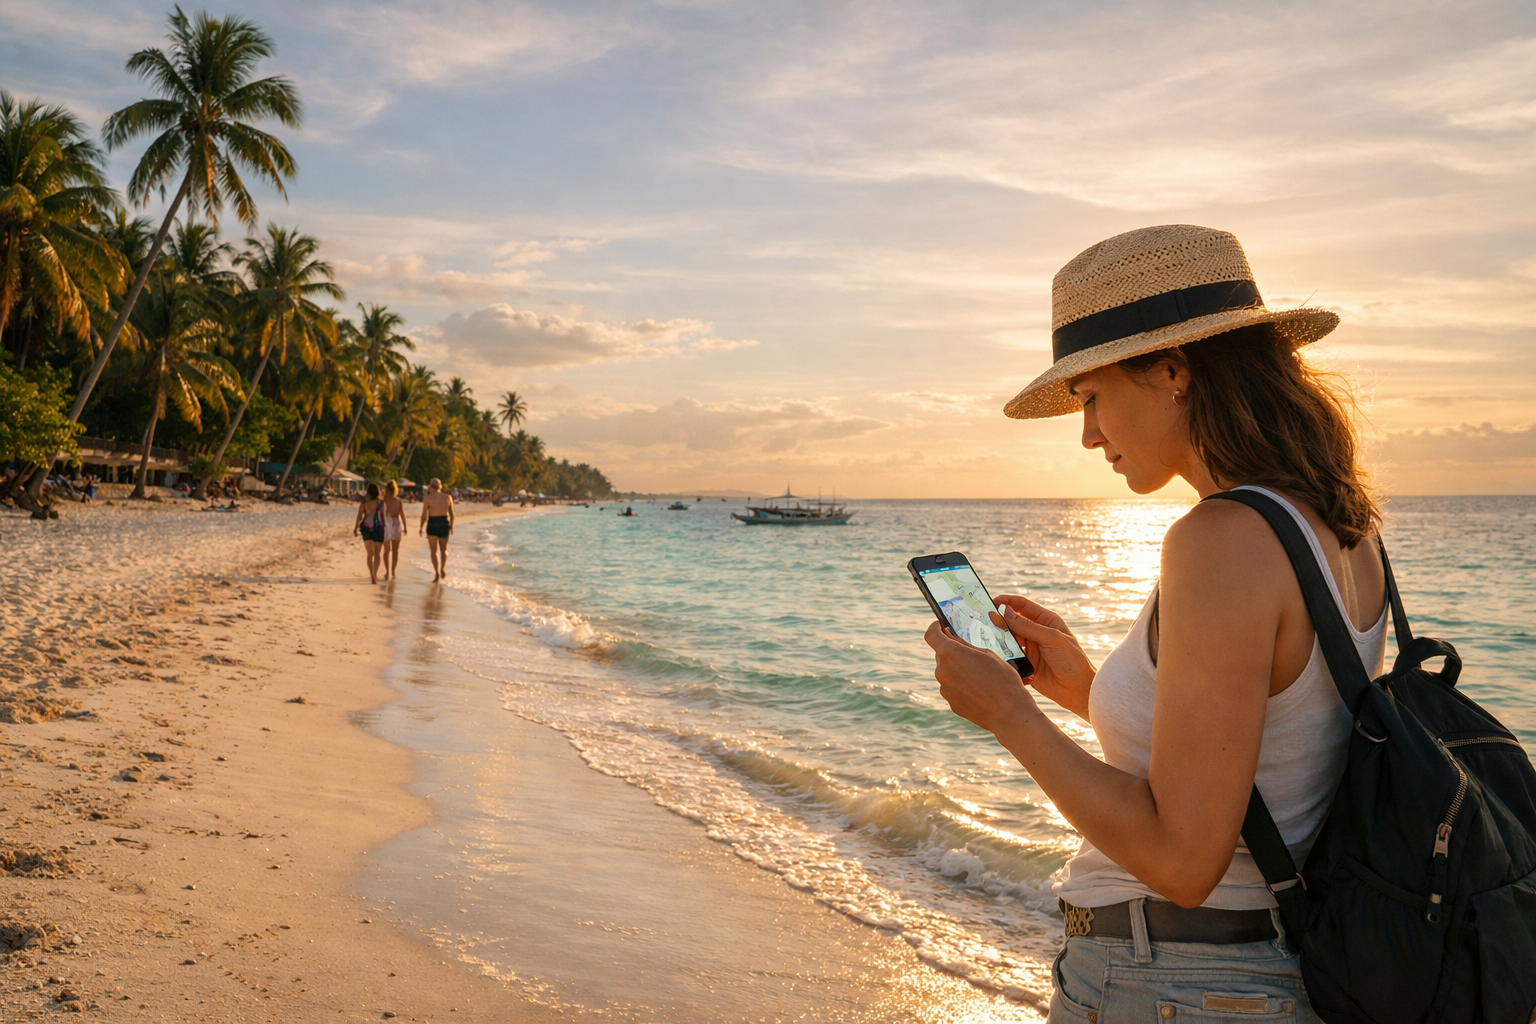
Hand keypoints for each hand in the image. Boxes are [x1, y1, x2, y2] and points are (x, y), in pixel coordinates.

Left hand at [925, 620, 1043, 736]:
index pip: (931, 635)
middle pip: (941, 655)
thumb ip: (964, 644)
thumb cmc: (1002, 679)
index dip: (935, 628)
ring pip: (947, 672)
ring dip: (957, 670)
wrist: (1009, 712)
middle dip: (952, 652)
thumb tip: (950, 636)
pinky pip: (952, 688)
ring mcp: (944, 689)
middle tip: (971, 655)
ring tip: (980, 676)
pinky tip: (979, 690)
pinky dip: (961, 686)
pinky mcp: (950, 703)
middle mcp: (941, 671)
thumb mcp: (987, 654)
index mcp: (950, 653)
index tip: (940, 626)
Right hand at [989, 596, 1095, 719]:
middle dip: (999, 620)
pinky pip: (1009, 655)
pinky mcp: (1025, 663)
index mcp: (1046, 621)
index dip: (1008, 602)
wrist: (1077, 690)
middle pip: (1013, 621)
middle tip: (985, 622)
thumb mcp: (1052, 639)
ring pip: (1008, 638)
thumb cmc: (1072, 661)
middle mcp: (1036, 633)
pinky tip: (996, 654)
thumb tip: (1007, 612)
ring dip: (999, 638)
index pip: (1023, 606)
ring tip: (988, 638)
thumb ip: (1029, 626)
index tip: (993, 602)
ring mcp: (1030, 648)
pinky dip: (1002, 654)